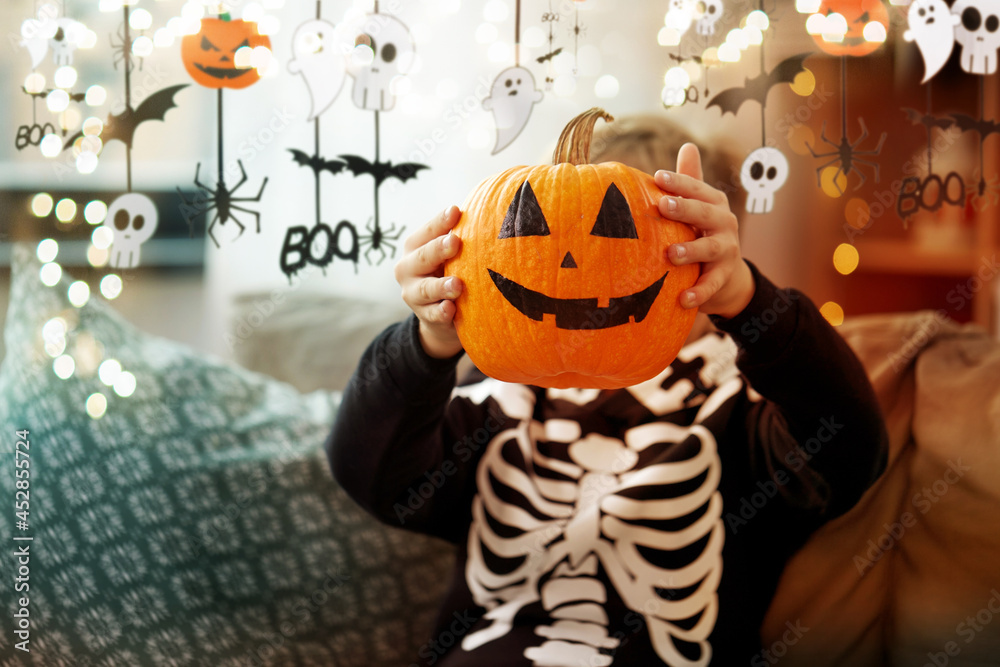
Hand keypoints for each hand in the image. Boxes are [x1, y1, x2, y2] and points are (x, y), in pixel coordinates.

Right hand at [394, 206, 464, 358]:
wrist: (440, 314)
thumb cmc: (448, 270)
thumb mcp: (449, 254)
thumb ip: (459, 236)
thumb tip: (491, 210)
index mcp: (415, 246)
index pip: (427, 231)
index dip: (440, 222)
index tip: (456, 211)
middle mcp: (408, 268)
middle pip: (422, 257)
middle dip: (438, 250)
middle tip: (455, 242)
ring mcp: (413, 294)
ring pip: (426, 289)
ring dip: (441, 286)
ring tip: (458, 284)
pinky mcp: (424, 316)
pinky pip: (432, 315)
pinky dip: (441, 312)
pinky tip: (451, 309)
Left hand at [655, 143, 754, 318]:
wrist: (726, 276)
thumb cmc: (703, 232)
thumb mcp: (699, 206)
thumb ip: (691, 181)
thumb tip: (689, 144)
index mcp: (714, 203)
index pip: (697, 188)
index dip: (679, 182)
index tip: (657, 176)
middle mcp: (724, 223)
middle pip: (706, 213)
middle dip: (685, 209)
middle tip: (663, 206)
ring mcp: (726, 251)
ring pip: (710, 248)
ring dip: (691, 250)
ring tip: (671, 254)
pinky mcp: (723, 277)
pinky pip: (712, 284)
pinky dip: (699, 292)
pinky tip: (684, 299)